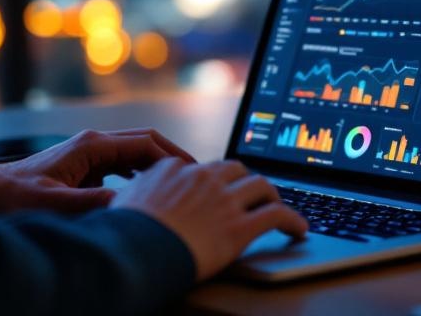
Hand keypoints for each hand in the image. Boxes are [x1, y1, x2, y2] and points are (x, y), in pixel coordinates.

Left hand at [0, 128, 195, 212]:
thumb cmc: (17, 197)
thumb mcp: (55, 203)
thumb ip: (92, 202)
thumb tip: (127, 202)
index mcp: (91, 145)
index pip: (145, 142)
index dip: (173, 155)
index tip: (194, 171)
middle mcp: (94, 143)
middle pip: (145, 142)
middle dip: (172, 156)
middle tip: (197, 177)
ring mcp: (90, 152)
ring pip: (135, 152)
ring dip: (157, 164)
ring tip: (179, 184)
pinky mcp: (86, 164)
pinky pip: (123, 163)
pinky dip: (141, 172)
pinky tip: (149, 189)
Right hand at [111, 159, 307, 280]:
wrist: (134, 252)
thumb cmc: (122, 235)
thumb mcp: (121, 202)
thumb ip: (135, 193)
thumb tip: (128, 195)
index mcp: (174, 170)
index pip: (200, 168)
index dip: (211, 180)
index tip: (215, 189)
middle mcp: (202, 178)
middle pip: (234, 169)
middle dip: (244, 180)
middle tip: (250, 192)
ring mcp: (223, 201)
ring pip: (260, 185)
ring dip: (271, 195)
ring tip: (277, 205)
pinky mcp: (240, 226)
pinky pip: (277, 215)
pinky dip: (293, 220)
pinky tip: (299, 229)